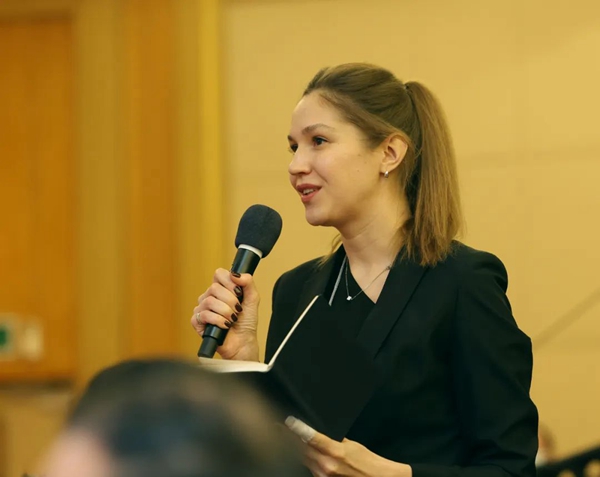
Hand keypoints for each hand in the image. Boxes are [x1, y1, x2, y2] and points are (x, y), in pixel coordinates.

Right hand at [192, 268, 259, 360]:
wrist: (243, 341)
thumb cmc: (246, 322)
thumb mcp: (252, 298)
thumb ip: (248, 282)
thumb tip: (235, 274)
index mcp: (221, 289)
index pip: (219, 274)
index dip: (229, 282)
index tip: (239, 292)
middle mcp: (209, 296)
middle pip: (214, 288)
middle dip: (230, 300)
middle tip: (238, 310)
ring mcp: (202, 308)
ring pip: (210, 301)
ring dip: (226, 311)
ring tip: (232, 319)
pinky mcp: (197, 322)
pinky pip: (204, 315)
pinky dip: (218, 320)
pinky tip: (225, 325)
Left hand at [285, 417, 411, 476]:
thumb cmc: (368, 461)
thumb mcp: (351, 444)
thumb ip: (334, 440)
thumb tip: (320, 433)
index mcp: (335, 452)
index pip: (311, 438)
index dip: (297, 429)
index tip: (287, 422)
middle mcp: (327, 465)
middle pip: (301, 449)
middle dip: (289, 438)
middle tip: (277, 428)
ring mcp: (324, 475)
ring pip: (303, 459)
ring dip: (294, 449)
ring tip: (284, 437)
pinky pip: (309, 468)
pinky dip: (305, 459)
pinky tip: (301, 453)